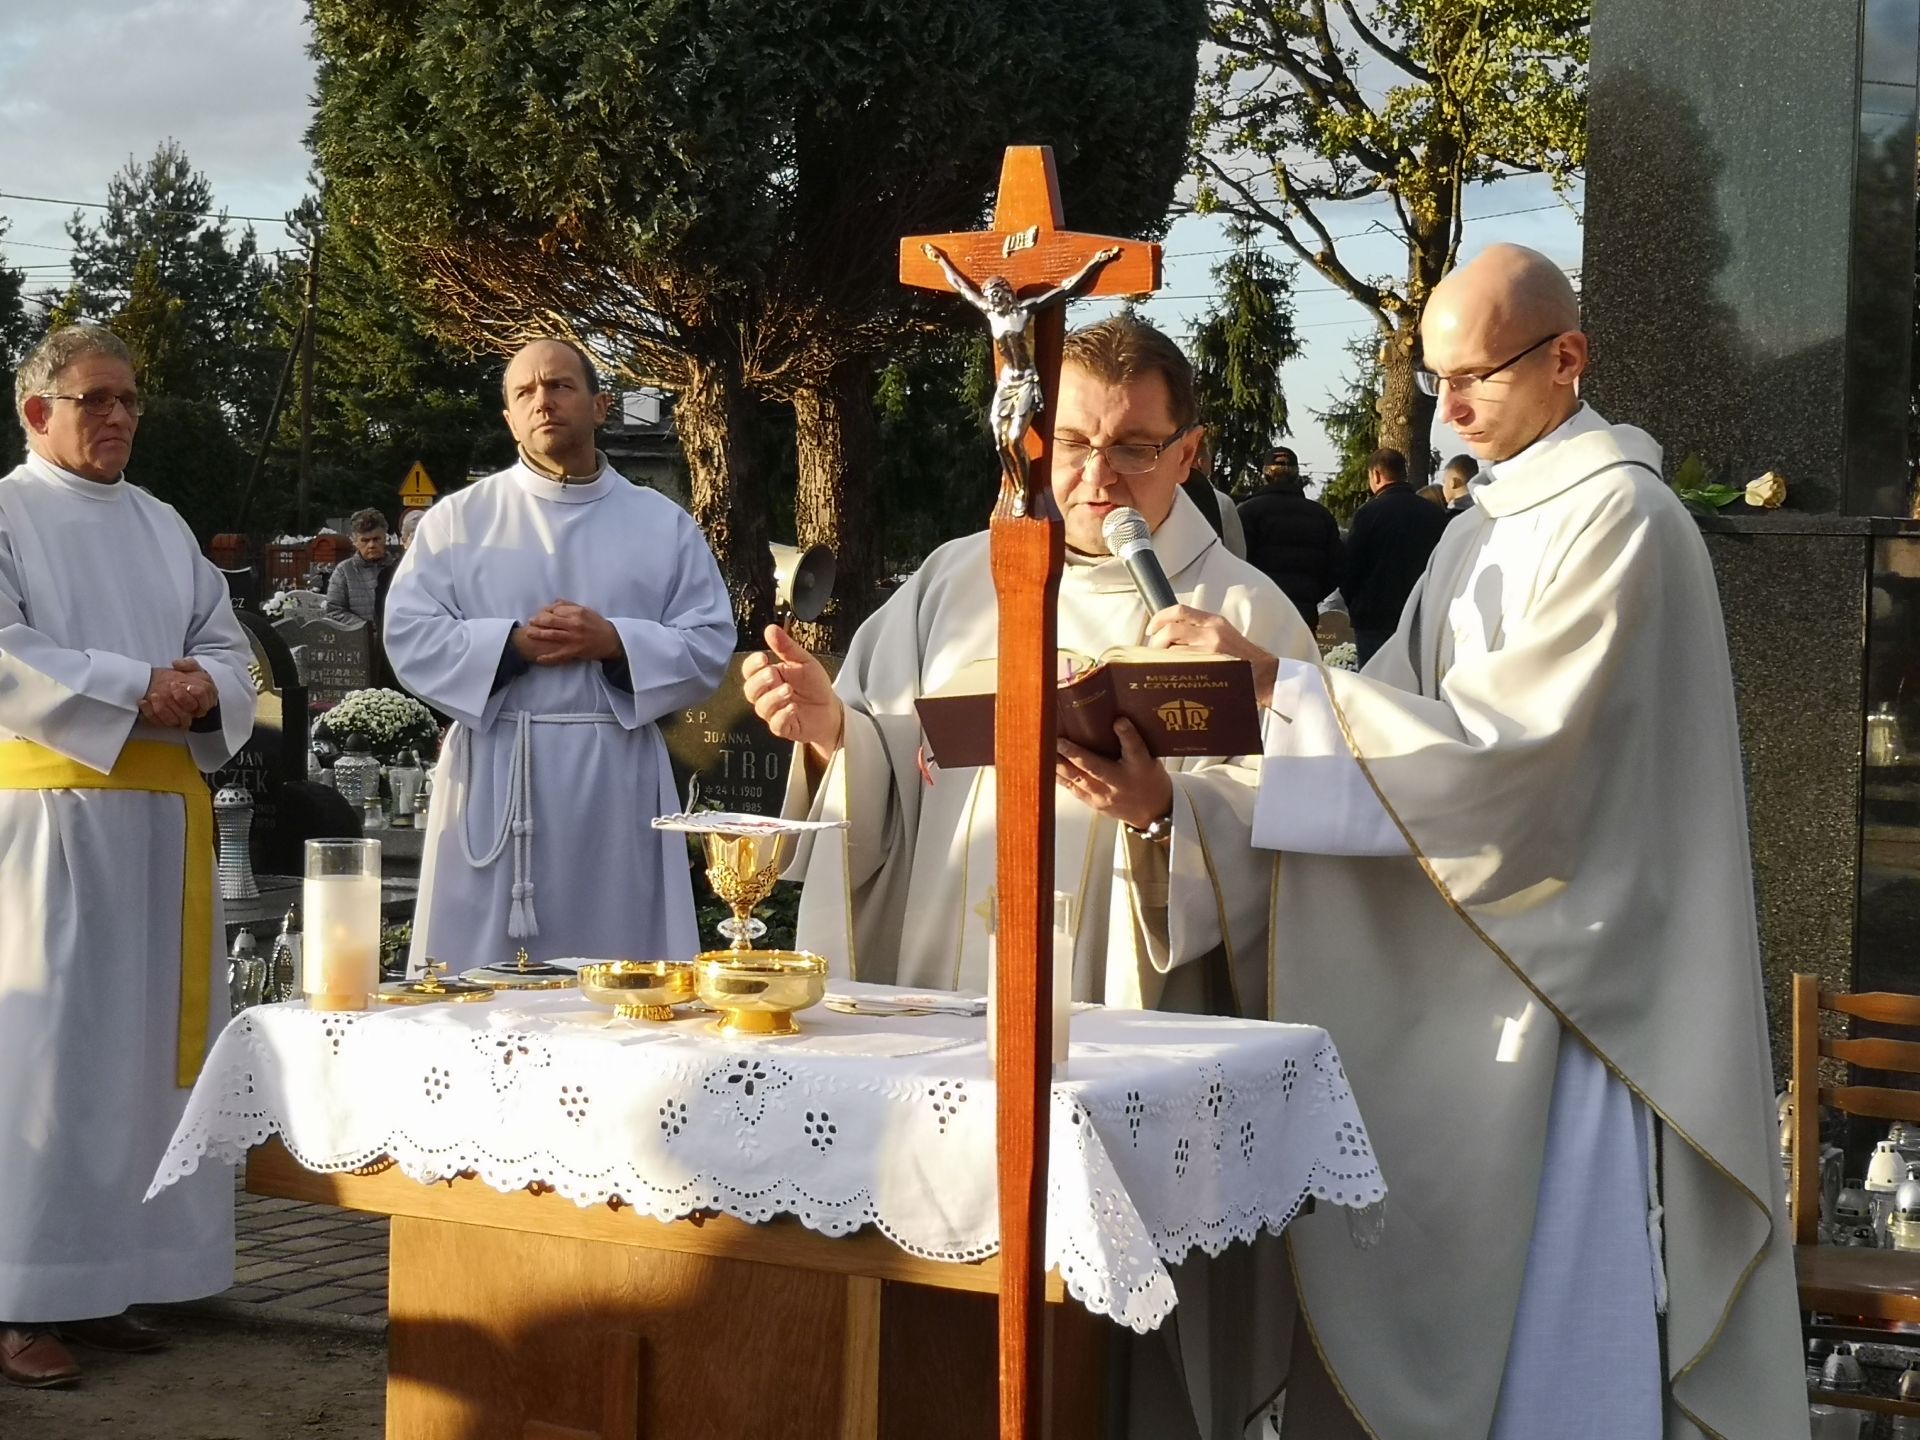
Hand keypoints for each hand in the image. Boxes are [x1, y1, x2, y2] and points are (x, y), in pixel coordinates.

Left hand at [140, 662, 214, 728]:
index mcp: (206, 696)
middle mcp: (197, 709)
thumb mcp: (192, 668)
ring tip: (153, 695)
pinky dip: (150, 713)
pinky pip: (161, 722)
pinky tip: (143, 702)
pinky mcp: (171, 723)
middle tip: (170, 686)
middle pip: (191, 708)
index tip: (181, 683)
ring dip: (164, 707)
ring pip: (178, 719)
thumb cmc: (188, 680)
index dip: (194, 691)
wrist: (175, 688)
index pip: (204, 695)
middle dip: (181, 697)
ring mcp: (184, 718)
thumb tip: (177, 664)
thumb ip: (188, 663)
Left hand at [522, 600, 620, 663]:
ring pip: (551, 635)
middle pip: (550, 620)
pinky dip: (548, 658)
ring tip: (529, 634)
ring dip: (538, 634)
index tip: (540, 613)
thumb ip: (570, 606)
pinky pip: (558, 655)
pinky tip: (539, 658)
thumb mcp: (586, 610)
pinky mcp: (575, 651)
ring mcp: (574, 638)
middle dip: (538, 621)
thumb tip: (554, 603)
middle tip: (530, 622)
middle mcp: (575, 624)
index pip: (555, 609)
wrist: (612, 641)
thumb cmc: (598, 625)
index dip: (545, 611)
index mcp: (577, 612)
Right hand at [742, 625, 843, 765]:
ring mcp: (774, 712)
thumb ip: (786, 647)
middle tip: (773, 674)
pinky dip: (782, 715)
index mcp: (769, 676)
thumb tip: (770, 629)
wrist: (830, 709)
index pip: (749, 671)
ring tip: (788, 690)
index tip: (763, 658)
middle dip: (760, 681)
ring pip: (761, 707)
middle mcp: (767, 695)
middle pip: (750, 690)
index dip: (752, 665)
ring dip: (773, 697)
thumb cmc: (814, 686)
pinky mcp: (783, 727)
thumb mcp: (804, 661)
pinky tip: (793, 707)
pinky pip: (776, 724)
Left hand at [1056, 719, 1172, 832]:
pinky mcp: (1094, 803)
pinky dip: (1059, 777)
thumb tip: (1115, 718)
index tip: (1118, 721)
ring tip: (1045, 751)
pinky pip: (1073, 789)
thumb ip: (1132, 742)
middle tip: (1057, 738)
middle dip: (1073, 753)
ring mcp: (1104, 795)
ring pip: (1077, 779)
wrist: (1153, 813)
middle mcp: (1120, 783)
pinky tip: (1047, 767)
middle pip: (1095, 767)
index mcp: (1139, 767)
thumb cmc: (1149, 780)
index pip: (1134, 749)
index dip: (1127, 734)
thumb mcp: (1148, 758)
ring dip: (1059, 765)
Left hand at [1144, 604, 1279, 708]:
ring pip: (1174, 650)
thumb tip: (1170, 637)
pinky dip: (1172, 669)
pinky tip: (1172, 675)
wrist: (1267, 674)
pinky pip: (1183, 665)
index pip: (1180, 611)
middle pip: (1171, 630)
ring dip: (1161, 658)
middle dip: (1156, 641)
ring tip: (1162, 666)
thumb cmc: (1243, 659)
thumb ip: (1200, 632)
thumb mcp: (1224, 635)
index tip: (1151, 629)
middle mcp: (1212, 632)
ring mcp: (1211, 650)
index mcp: (1214, 621)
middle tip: (1154, 652)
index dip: (1159, 618)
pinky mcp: (1212, 667)